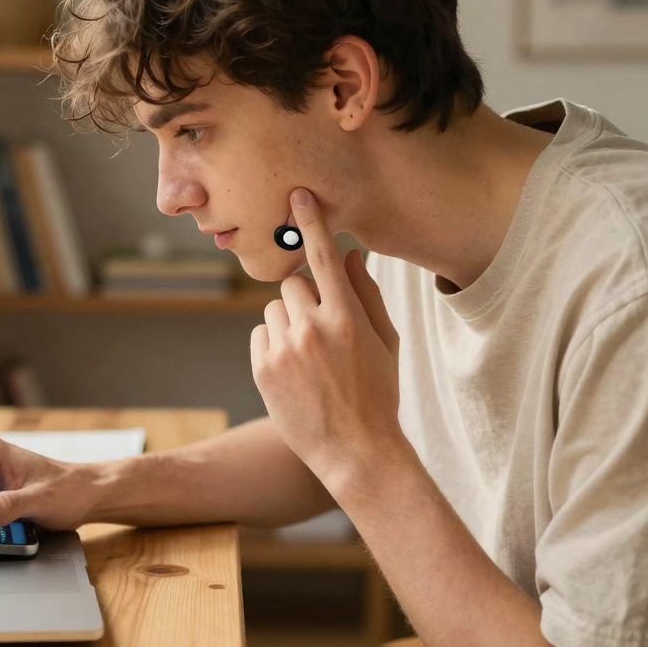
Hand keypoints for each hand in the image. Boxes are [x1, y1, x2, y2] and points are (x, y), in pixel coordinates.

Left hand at [249, 188, 401, 482]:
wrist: (355, 450)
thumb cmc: (378, 393)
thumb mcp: (386, 343)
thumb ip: (368, 294)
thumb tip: (352, 254)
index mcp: (348, 319)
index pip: (326, 258)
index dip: (311, 223)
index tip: (298, 196)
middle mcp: (313, 329)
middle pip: (294, 283)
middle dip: (305, 297)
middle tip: (322, 329)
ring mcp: (285, 349)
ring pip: (275, 309)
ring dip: (289, 322)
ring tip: (310, 357)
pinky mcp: (263, 368)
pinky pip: (261, 334)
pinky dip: (274, 344)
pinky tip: (295, 372)